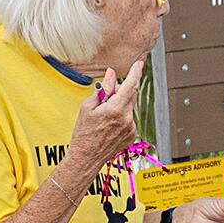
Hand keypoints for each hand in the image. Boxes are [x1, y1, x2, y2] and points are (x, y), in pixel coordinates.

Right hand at [67, 63, 144, 177]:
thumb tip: (111, 74)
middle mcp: (126, 119)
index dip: (135, 72)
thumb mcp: (88, 107)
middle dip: (120, 90)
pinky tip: (108, 125)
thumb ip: (103, 89)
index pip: (130, 85)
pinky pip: (128, 118)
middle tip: (104, 96)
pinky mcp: (131, 135)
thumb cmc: (83, 134)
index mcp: (115, 110)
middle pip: (130, 94)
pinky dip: (120, 115)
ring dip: (119, 104)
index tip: (139, 63)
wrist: (86, 158)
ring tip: (103, 116)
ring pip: (129, 106)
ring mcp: (131, 128)